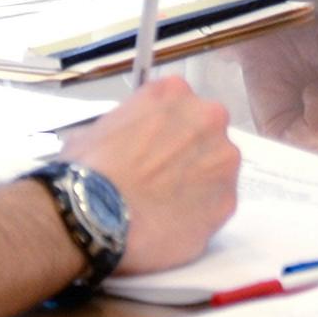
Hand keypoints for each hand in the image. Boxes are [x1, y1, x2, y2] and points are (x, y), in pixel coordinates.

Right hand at [60, 76, 239, 274]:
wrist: (96, 215)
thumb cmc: (89, 170)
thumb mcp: (98, 129)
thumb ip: (127, 126)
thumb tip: (123, 142)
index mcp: (174, 93)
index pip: (180, 106)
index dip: (166, 130)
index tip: (154, 149)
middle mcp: (208, 118)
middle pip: (206, 134)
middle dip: (189, 153)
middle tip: (161, 177)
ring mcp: (223, 159)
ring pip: (217, 169)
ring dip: (198, 183)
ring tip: (165, 205)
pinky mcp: (228, 199)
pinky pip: (217, 205)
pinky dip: (199, 215)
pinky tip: (171, 223)